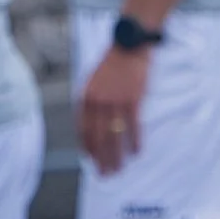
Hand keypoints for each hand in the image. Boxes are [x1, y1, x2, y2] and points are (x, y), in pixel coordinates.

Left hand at [77, 43, 150, 174]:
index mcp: (85, 97)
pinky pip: (133, 125)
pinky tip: (136, 152)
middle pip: (98, 137)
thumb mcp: (93, 82)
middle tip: (105, 174)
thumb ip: (91, 103)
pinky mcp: (133, 99)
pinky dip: (135, 140)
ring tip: (119, 169)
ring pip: (114, 135)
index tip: (91, 161)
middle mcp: (98, 102)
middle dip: (101, 158)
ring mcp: (115, 100)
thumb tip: (93, 126)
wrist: (129, 44)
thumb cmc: (112, 64)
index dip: (87, 148)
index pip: (82, 130)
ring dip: (116, 155)